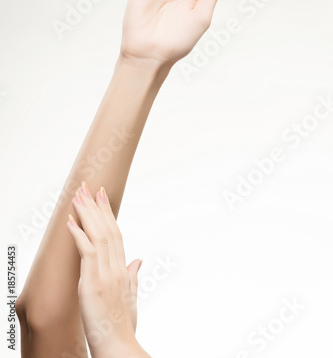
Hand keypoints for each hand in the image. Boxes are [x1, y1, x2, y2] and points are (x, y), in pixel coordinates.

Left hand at [67, 182, 148, 357]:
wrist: (119, 346)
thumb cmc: (124, 326)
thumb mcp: (131, 298)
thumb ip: (133, 276)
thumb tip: (138, 260)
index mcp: (123, 270)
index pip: (116, 235)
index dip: (109, 214)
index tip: (103, 197)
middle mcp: (116, 268)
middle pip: (107, 229)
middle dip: (98, 206)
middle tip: (90, 186)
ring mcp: (106, 274)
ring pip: (98, 236)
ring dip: (87, 214)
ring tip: (79, 196)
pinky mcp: (94, 283)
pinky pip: (86, 252)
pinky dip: (78, 235)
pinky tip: (70, 221)